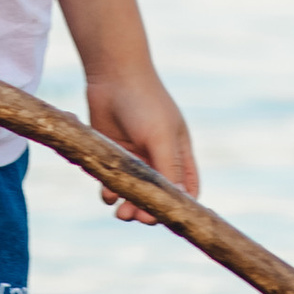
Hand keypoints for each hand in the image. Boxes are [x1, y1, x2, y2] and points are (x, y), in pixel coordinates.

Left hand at [83, 68, 197, 220]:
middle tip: (136, 216)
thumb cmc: (144, 103)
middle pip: (157, 196)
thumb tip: (179, 200)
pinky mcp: (113, 156)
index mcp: (178, 154)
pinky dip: (110, 191)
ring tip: (119, 211)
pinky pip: (112, 183)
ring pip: (133, 193)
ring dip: (127, 205)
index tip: (166, 217)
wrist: (112, 76)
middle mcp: (158, 158)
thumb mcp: (161, 137)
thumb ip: (170, 169)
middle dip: (148, 210)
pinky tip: (107, 191)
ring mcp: (134, 158)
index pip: (186, 189)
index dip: (179, 206)